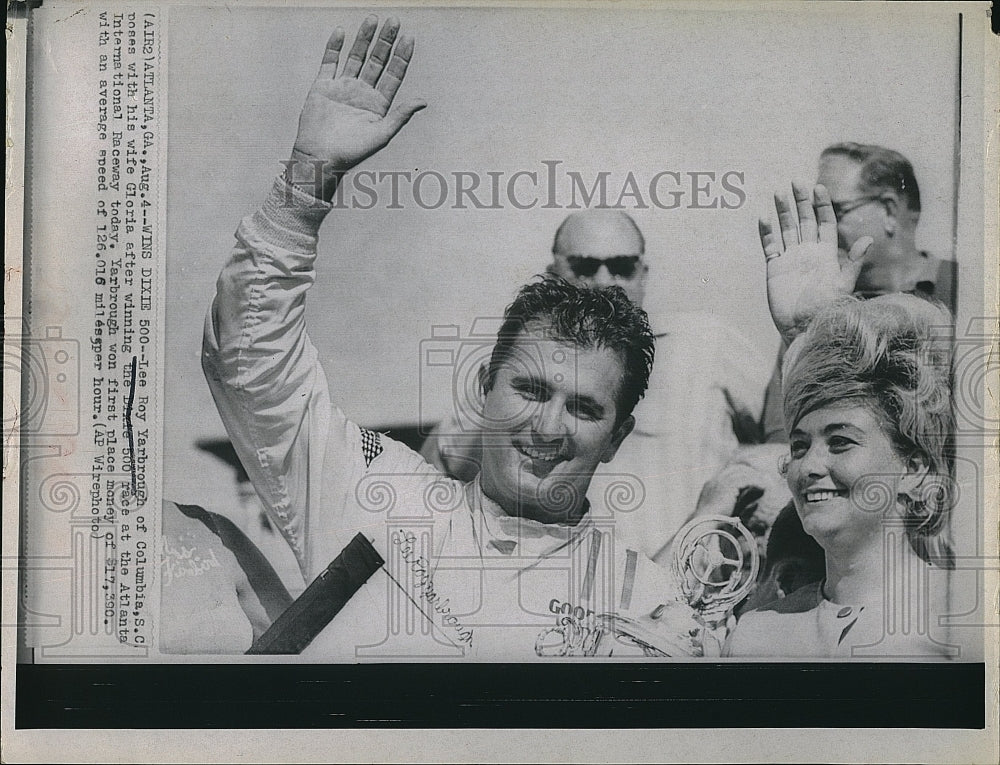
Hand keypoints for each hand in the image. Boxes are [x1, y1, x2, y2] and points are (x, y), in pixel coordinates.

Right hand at [290, 16, 425, 199]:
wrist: (320, 157)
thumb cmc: (352, 151)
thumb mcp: (382, 134)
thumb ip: (401, 115)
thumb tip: (423, 101)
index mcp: (378, 104)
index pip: (393, 75)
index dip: (401, 57)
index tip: (409, 39)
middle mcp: (362, 92)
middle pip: (377, 61)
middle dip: (385, 41)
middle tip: (394, 21)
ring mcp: (342, 87)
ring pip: (356, 57)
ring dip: (364, 39)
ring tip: (373, 19)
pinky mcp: (323, 86)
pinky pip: (330, 62)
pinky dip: (334, 47)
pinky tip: (342, 32)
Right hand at [759, 183, 872, 343]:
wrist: (805, 328)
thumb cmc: (827, 309)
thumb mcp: (843, 284)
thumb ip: (853, 261)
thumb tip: (869, 238)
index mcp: (826, 253)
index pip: (824, 222)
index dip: (822, 205)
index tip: (817, 187)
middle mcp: (808, 253)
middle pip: (804, 220)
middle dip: (801, 201)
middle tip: (795, 182)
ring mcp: (790, 259)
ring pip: (786, 229)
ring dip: (782, 211)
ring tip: (778, 192)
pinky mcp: (774, 268)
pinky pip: (770, 245)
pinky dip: (766, 232)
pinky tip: (763, 217)